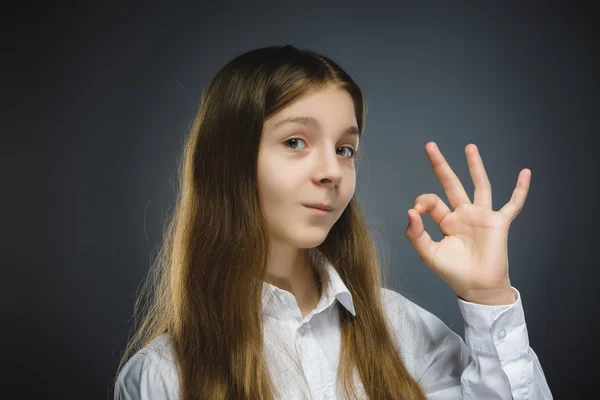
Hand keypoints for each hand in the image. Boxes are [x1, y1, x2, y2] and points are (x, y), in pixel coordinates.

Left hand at [405, 142, 529, 304]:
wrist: (477, 286)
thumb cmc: (453, 272)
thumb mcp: (429, 254)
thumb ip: (416, 234)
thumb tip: (410, 211)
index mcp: (445, 220)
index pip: (431, 201)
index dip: (422, 202)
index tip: (417, 210)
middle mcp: (462, 214)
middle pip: (451, 183)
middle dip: (440, 165)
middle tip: (429, 145)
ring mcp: (481, 216)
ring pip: (480, 185)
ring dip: (475, 166)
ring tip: (469, 147)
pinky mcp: (499, 222)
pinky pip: (513, 204)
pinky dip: (520, 189)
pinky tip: (525, 173)